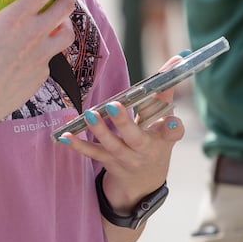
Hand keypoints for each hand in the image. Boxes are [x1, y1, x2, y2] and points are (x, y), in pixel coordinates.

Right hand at [0, 0, 78, 121]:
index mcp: (15, 18)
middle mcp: (34, 35)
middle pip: (66, 6)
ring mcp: (42, 55)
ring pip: (67, 32)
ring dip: (64, 21)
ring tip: (54, 18)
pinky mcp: (43, 73)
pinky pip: (51, 55)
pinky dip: (45, 47)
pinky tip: (30, 49)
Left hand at [58, 55, 184, 211]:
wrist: (142, 182)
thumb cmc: (153, 140)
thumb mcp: (163, 119)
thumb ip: (165, 90)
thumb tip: (177, 58)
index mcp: (162, 139)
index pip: (172, 134)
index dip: (174, 129)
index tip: (172, 123)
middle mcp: (144, 150)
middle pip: (135, 137)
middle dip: (124, 122)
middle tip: (113, 106)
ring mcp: (124, 158)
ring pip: (111, 145)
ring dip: (99, 131)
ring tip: (90, 114)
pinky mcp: (107, 161)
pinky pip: (91, 153)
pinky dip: (77, 144)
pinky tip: (65, 135)